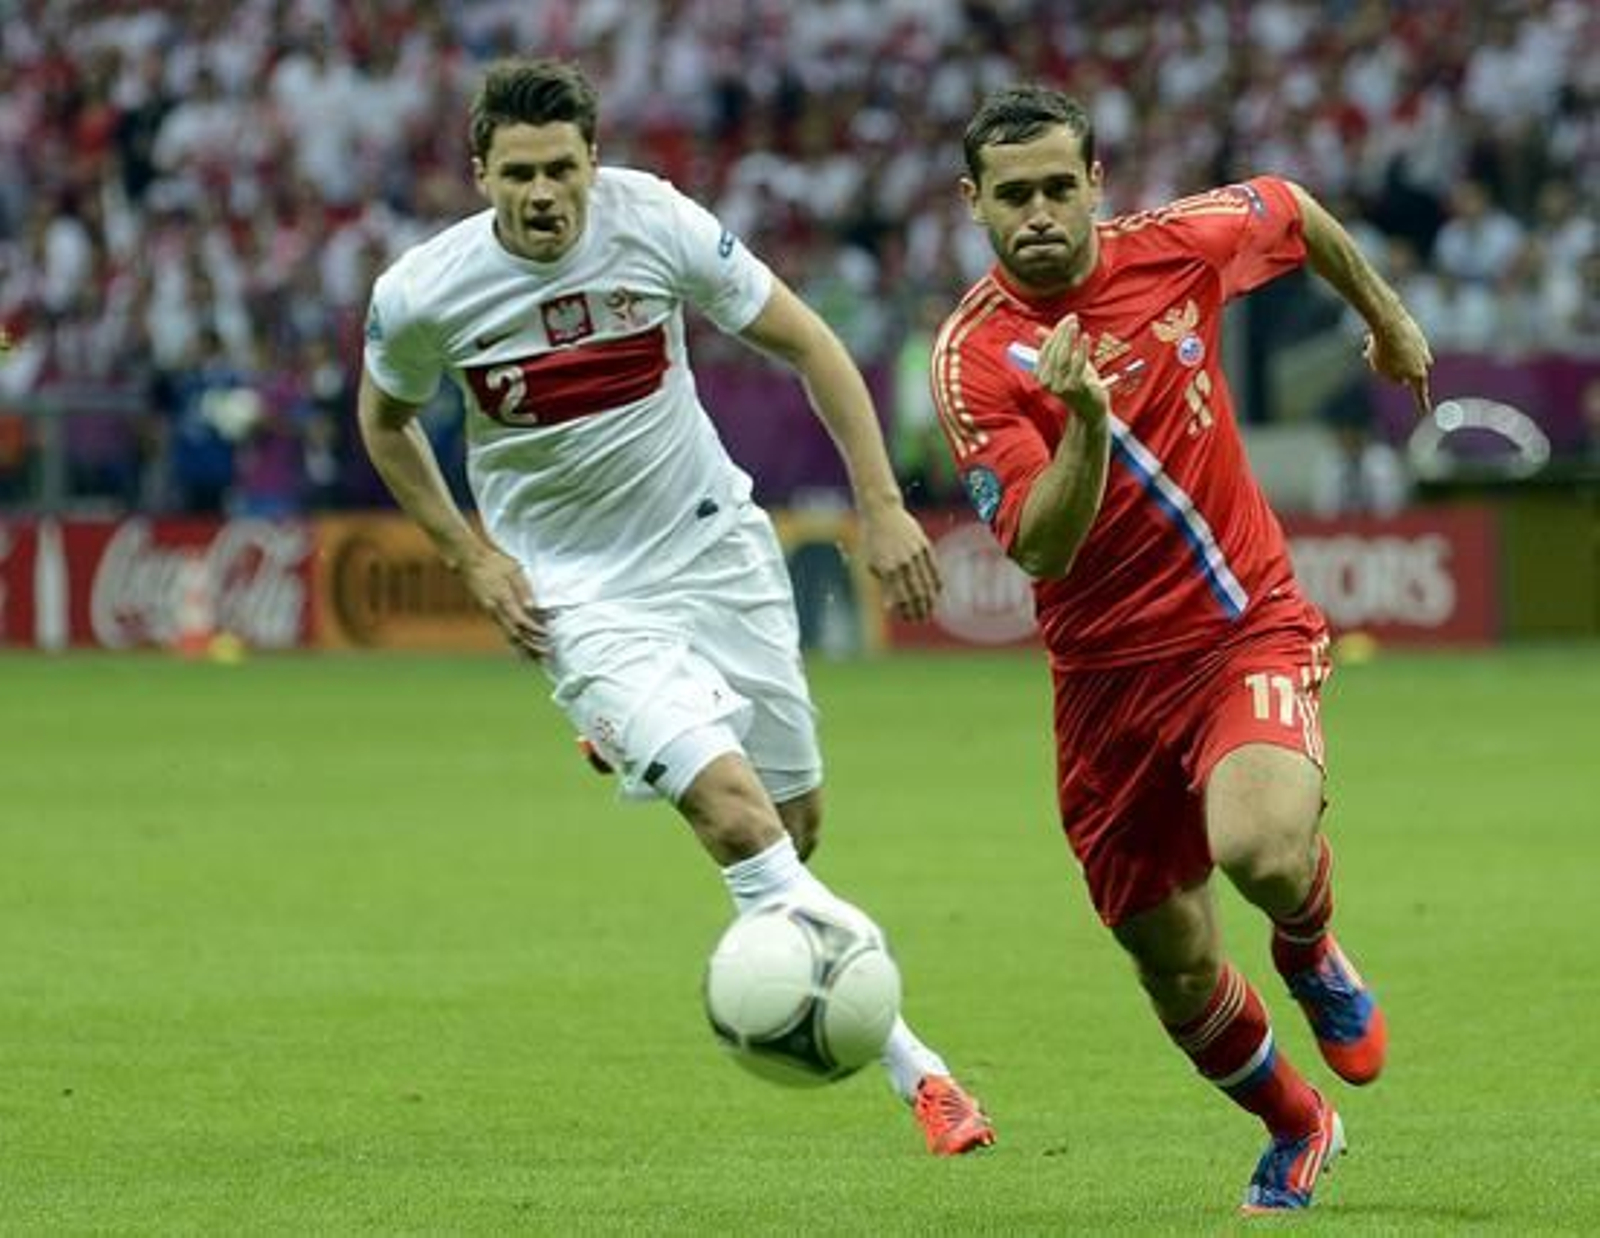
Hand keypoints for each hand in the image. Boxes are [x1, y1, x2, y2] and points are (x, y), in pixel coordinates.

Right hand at [461, 546, 547, 658]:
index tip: (548, 636)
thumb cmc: (494, 562)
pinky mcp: (490, 612)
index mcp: (503, 599)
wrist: (469, 560)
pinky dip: (514, 642)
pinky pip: (503, 631)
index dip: (535, 631)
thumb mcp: (513, 570)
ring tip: (536, 660)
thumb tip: (532, 607)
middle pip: (515, 635)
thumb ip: (523, 588)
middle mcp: (495, 610)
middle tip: (546, 657)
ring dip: (523, 649)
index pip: (522, 621)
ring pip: (508, 636)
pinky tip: (521, 649)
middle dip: (532, 647)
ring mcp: (491, 613)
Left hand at [859, 503, 942, 622]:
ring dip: (929, 600)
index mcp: (888, 569)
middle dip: (919, 609)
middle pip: (917, 594)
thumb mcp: (872, 563)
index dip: (906, 611)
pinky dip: (935, 583)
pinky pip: (934, 569)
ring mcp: (916, 554)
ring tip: (929, 610)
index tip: (908, 618)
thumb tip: (891, 606)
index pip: (901, 598)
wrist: (882, 513)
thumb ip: (883, 584)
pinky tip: (935, 592)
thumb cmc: (872, 540)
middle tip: (920, 618)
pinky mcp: (925, 546)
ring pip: (927, 583)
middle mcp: (903, 563)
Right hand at [1033, 315, 1109, 423]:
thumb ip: (1051, 347)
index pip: (1045, 349)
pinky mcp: (1075, 388)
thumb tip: (1038, 330)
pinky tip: (1086, 337)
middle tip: (1073, 318)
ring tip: (1075, 325)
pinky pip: (1078, 365)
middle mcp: (1046, 382)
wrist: (1089, 408)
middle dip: (1063, 332)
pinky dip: (1082, 350)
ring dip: (1069, 339)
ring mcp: (1060, 386)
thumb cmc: (1077, 382)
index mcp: (1039, 376)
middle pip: (1053, 352)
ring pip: (1063, 358)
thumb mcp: (1063, 363)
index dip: (1055, 332)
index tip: (1067, 319)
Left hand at [1363, 310, 1433, 416]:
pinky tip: (1373, 337)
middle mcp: (1424, 360)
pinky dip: (1384, 341)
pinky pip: (1395, 341)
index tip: (1425, 411)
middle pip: (1405, 371)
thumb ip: (1393, 376)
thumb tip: (1400, 373)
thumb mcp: (1382, 370)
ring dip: (1383, 353)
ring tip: (1371, 347)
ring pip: (1397, 355)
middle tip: (1375, 359)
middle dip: (1389, 368)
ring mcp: (1422, 345)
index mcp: (1418, 374)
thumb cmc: (1384, 350)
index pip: (1419, 393)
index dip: (1421, 402)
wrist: (1388, 321)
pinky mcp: (1414, 332)